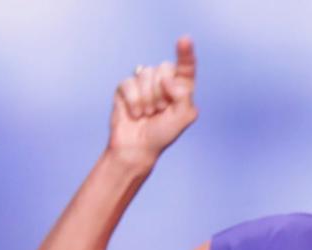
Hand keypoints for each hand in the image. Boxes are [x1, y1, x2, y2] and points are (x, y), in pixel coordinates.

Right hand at [109, 36, 197, 161]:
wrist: (136, 148)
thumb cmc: (162, 134)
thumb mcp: (183, 117)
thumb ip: (184, 95)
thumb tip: (167, 79)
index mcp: (181, 87)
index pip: (186, 66)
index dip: (185, 53)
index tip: (184, 39)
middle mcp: (163, 81)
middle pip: (163, 67)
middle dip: (161, 92)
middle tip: (159, 110)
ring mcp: (143, 82)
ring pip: (145, 74)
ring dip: (147, 99)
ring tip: (147, 113)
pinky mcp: (125, 87)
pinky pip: (129, 82)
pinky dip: (133, 101)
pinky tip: (135, 114)